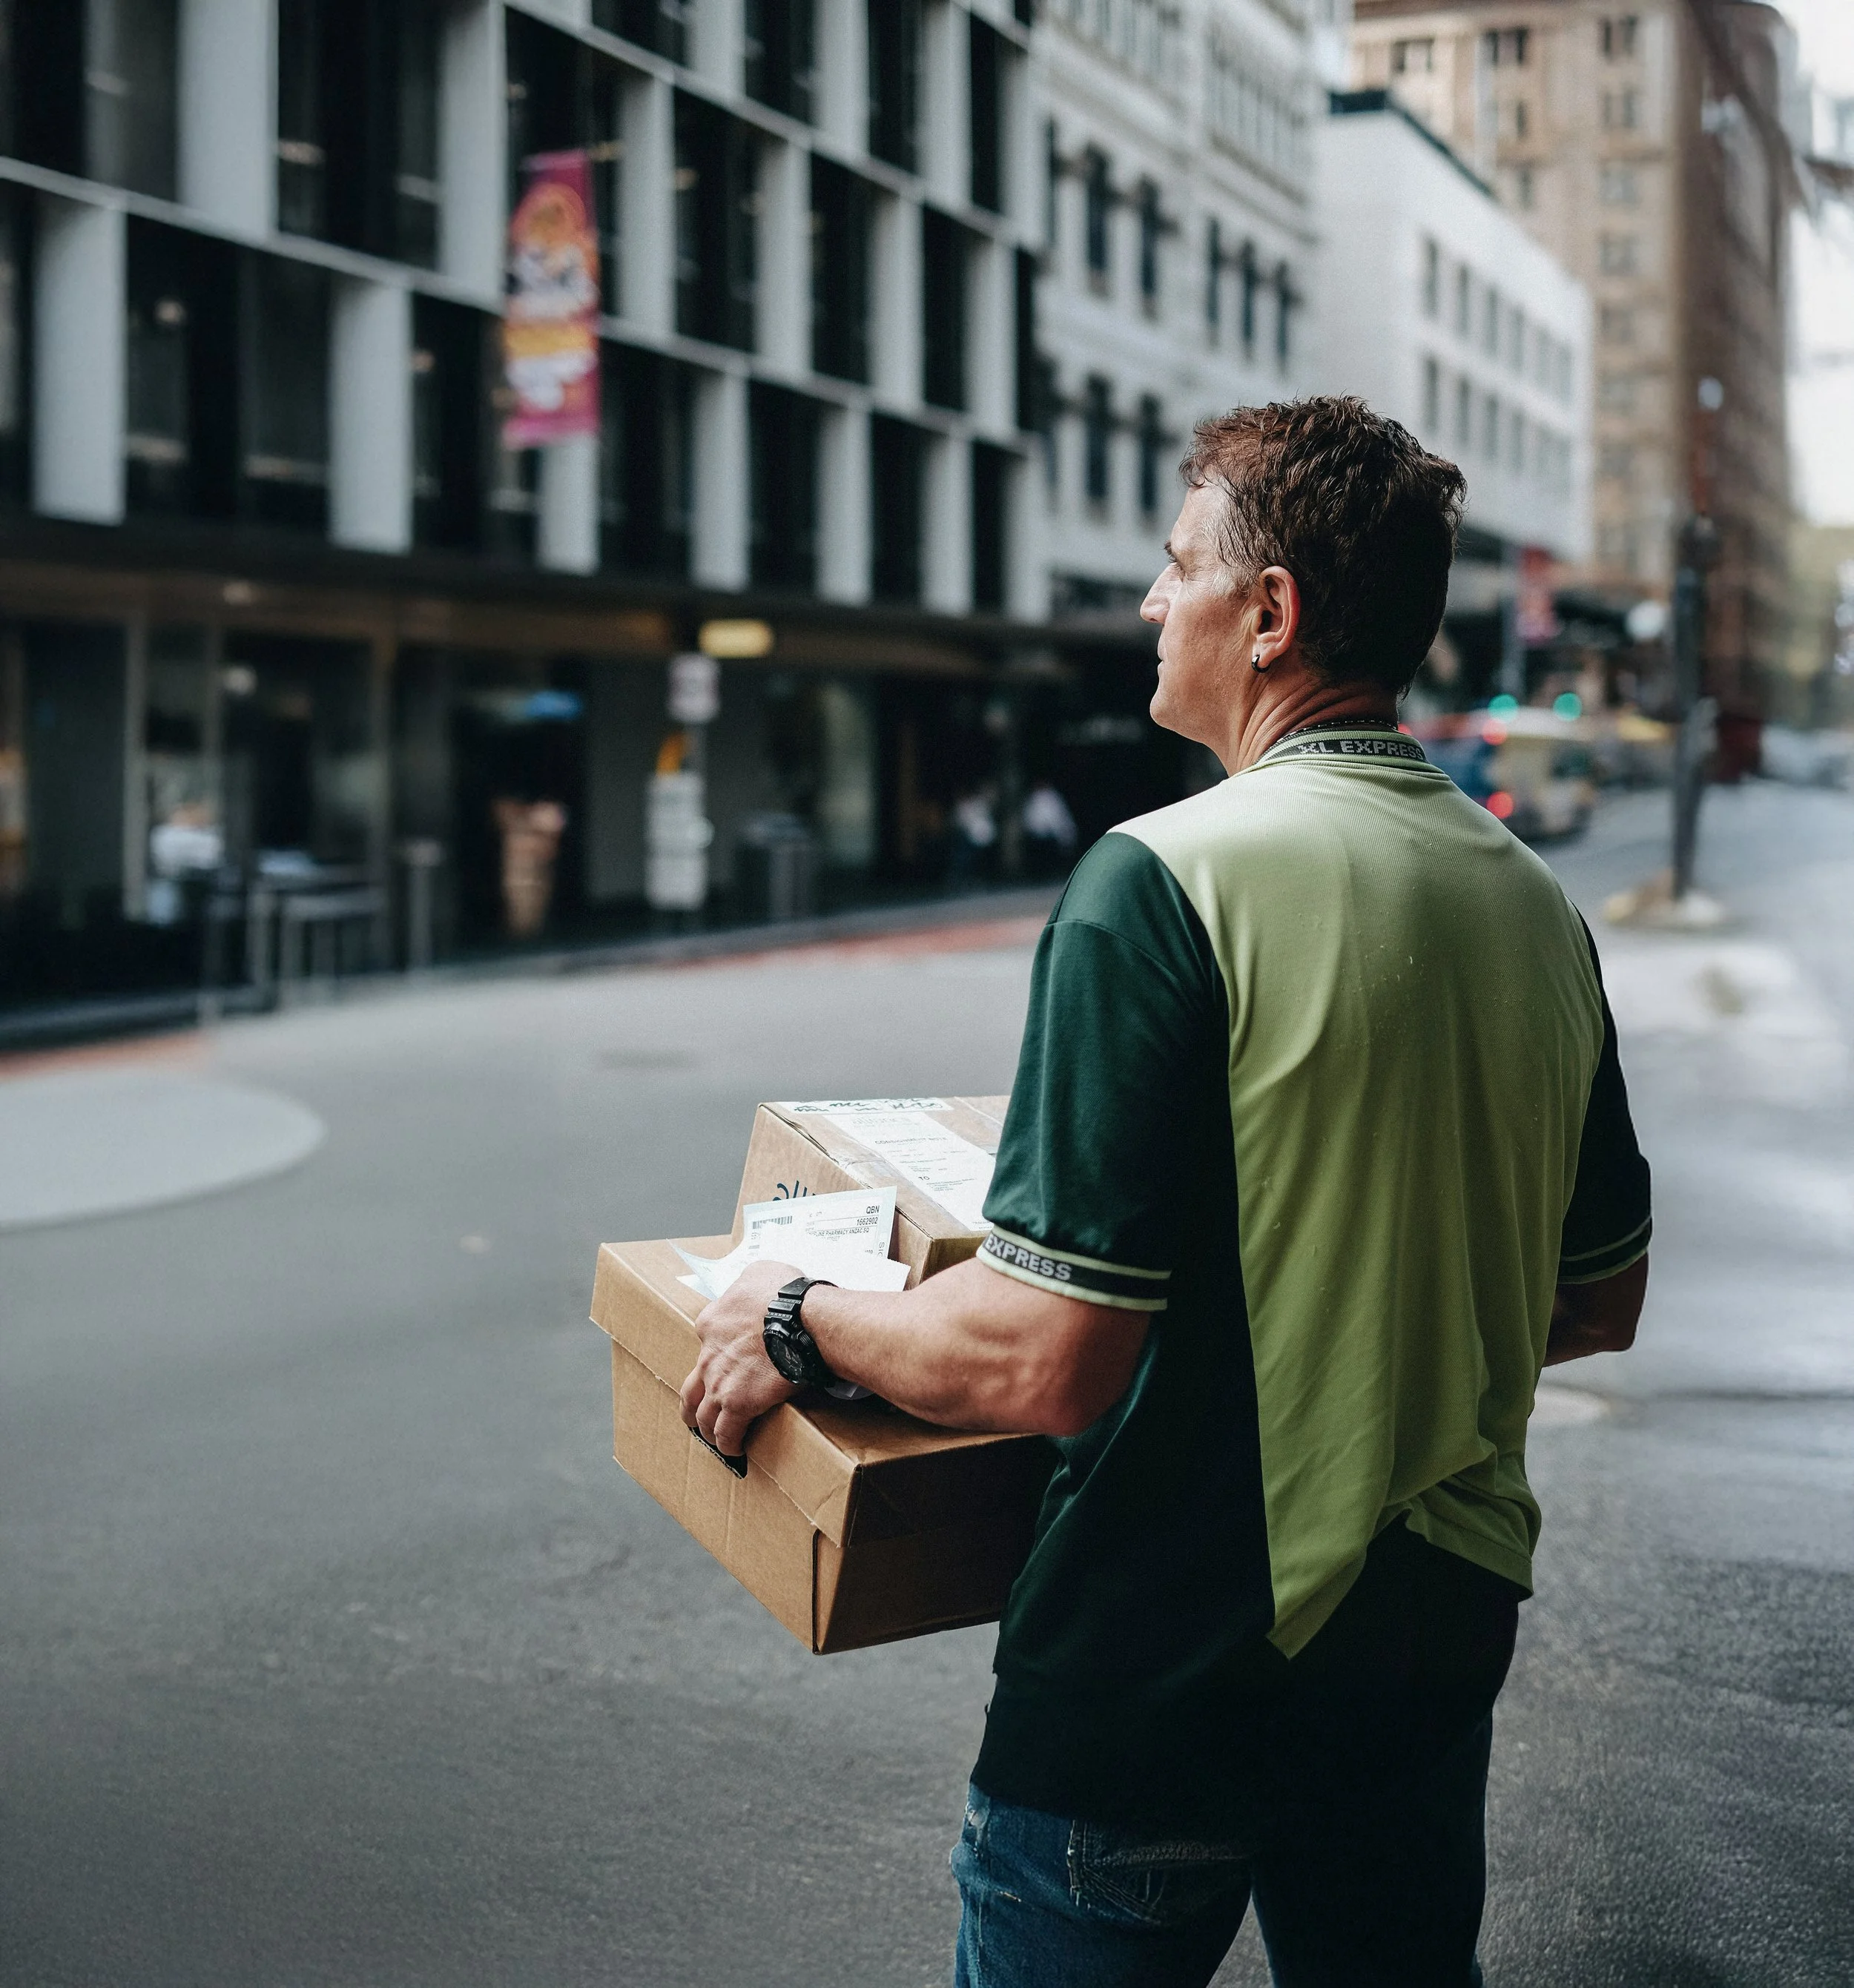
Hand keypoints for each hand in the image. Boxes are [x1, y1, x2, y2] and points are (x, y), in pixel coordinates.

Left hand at [679, 1259, 801, 1458]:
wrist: (798, 1318)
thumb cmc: (786, 1293)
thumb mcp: (761, 1271)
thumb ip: (751, 1281)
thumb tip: (758, 1286)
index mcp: (712, 1321)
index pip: (706, 1341)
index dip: (716, 1354)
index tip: (727, 1362)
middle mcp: (708, 1354)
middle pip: (692, 1386)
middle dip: (694, 1401)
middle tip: (701, 1411)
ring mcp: (719, 1382)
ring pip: (701, 1414)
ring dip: (706, 1427)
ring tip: (715, 1437)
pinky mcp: (737, 1404)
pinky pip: (726, 1433)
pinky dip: (729, 1444)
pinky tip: (734, 1451)